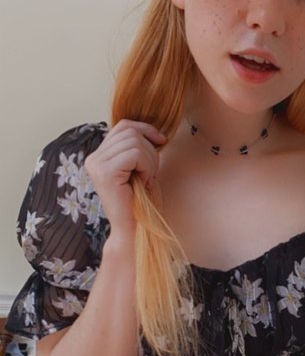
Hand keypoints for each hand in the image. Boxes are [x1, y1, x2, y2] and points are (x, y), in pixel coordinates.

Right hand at [85, 119, 166, 237]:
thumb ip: (138, 148)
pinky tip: (143, 182)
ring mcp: (96, 164)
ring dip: (149, 160)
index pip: (123, 126)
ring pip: (134, 141)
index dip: (145, 129)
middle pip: (129, 131)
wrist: (134, 230)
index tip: (161, 141)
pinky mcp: (105, 172)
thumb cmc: (140, 202)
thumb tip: (152, 129)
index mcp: (98, 156)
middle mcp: (93, 158)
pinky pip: (135, 154)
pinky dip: (146, 166)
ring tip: (146, 179)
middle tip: (150, 173)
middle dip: (149, 149)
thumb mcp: (139, 169)